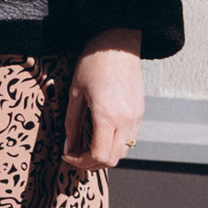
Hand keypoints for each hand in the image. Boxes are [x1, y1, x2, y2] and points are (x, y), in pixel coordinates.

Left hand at [64, 38, 144, 174]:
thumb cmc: (93, 64)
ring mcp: (136, 118)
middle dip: (91, 163)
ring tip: (86, 146)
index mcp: (107, 117)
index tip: (67, 155)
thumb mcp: (75, 94)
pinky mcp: (140, 114)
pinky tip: (100, 136)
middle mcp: (126, 121)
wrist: (117, 44)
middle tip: (74, 154)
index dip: (80, 162)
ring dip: (104, 155)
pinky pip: (130, 140)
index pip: (98, 156)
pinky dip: (115, 145)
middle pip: (112, 160)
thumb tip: (68, 147)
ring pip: (123, 152)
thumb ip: (72, 124)